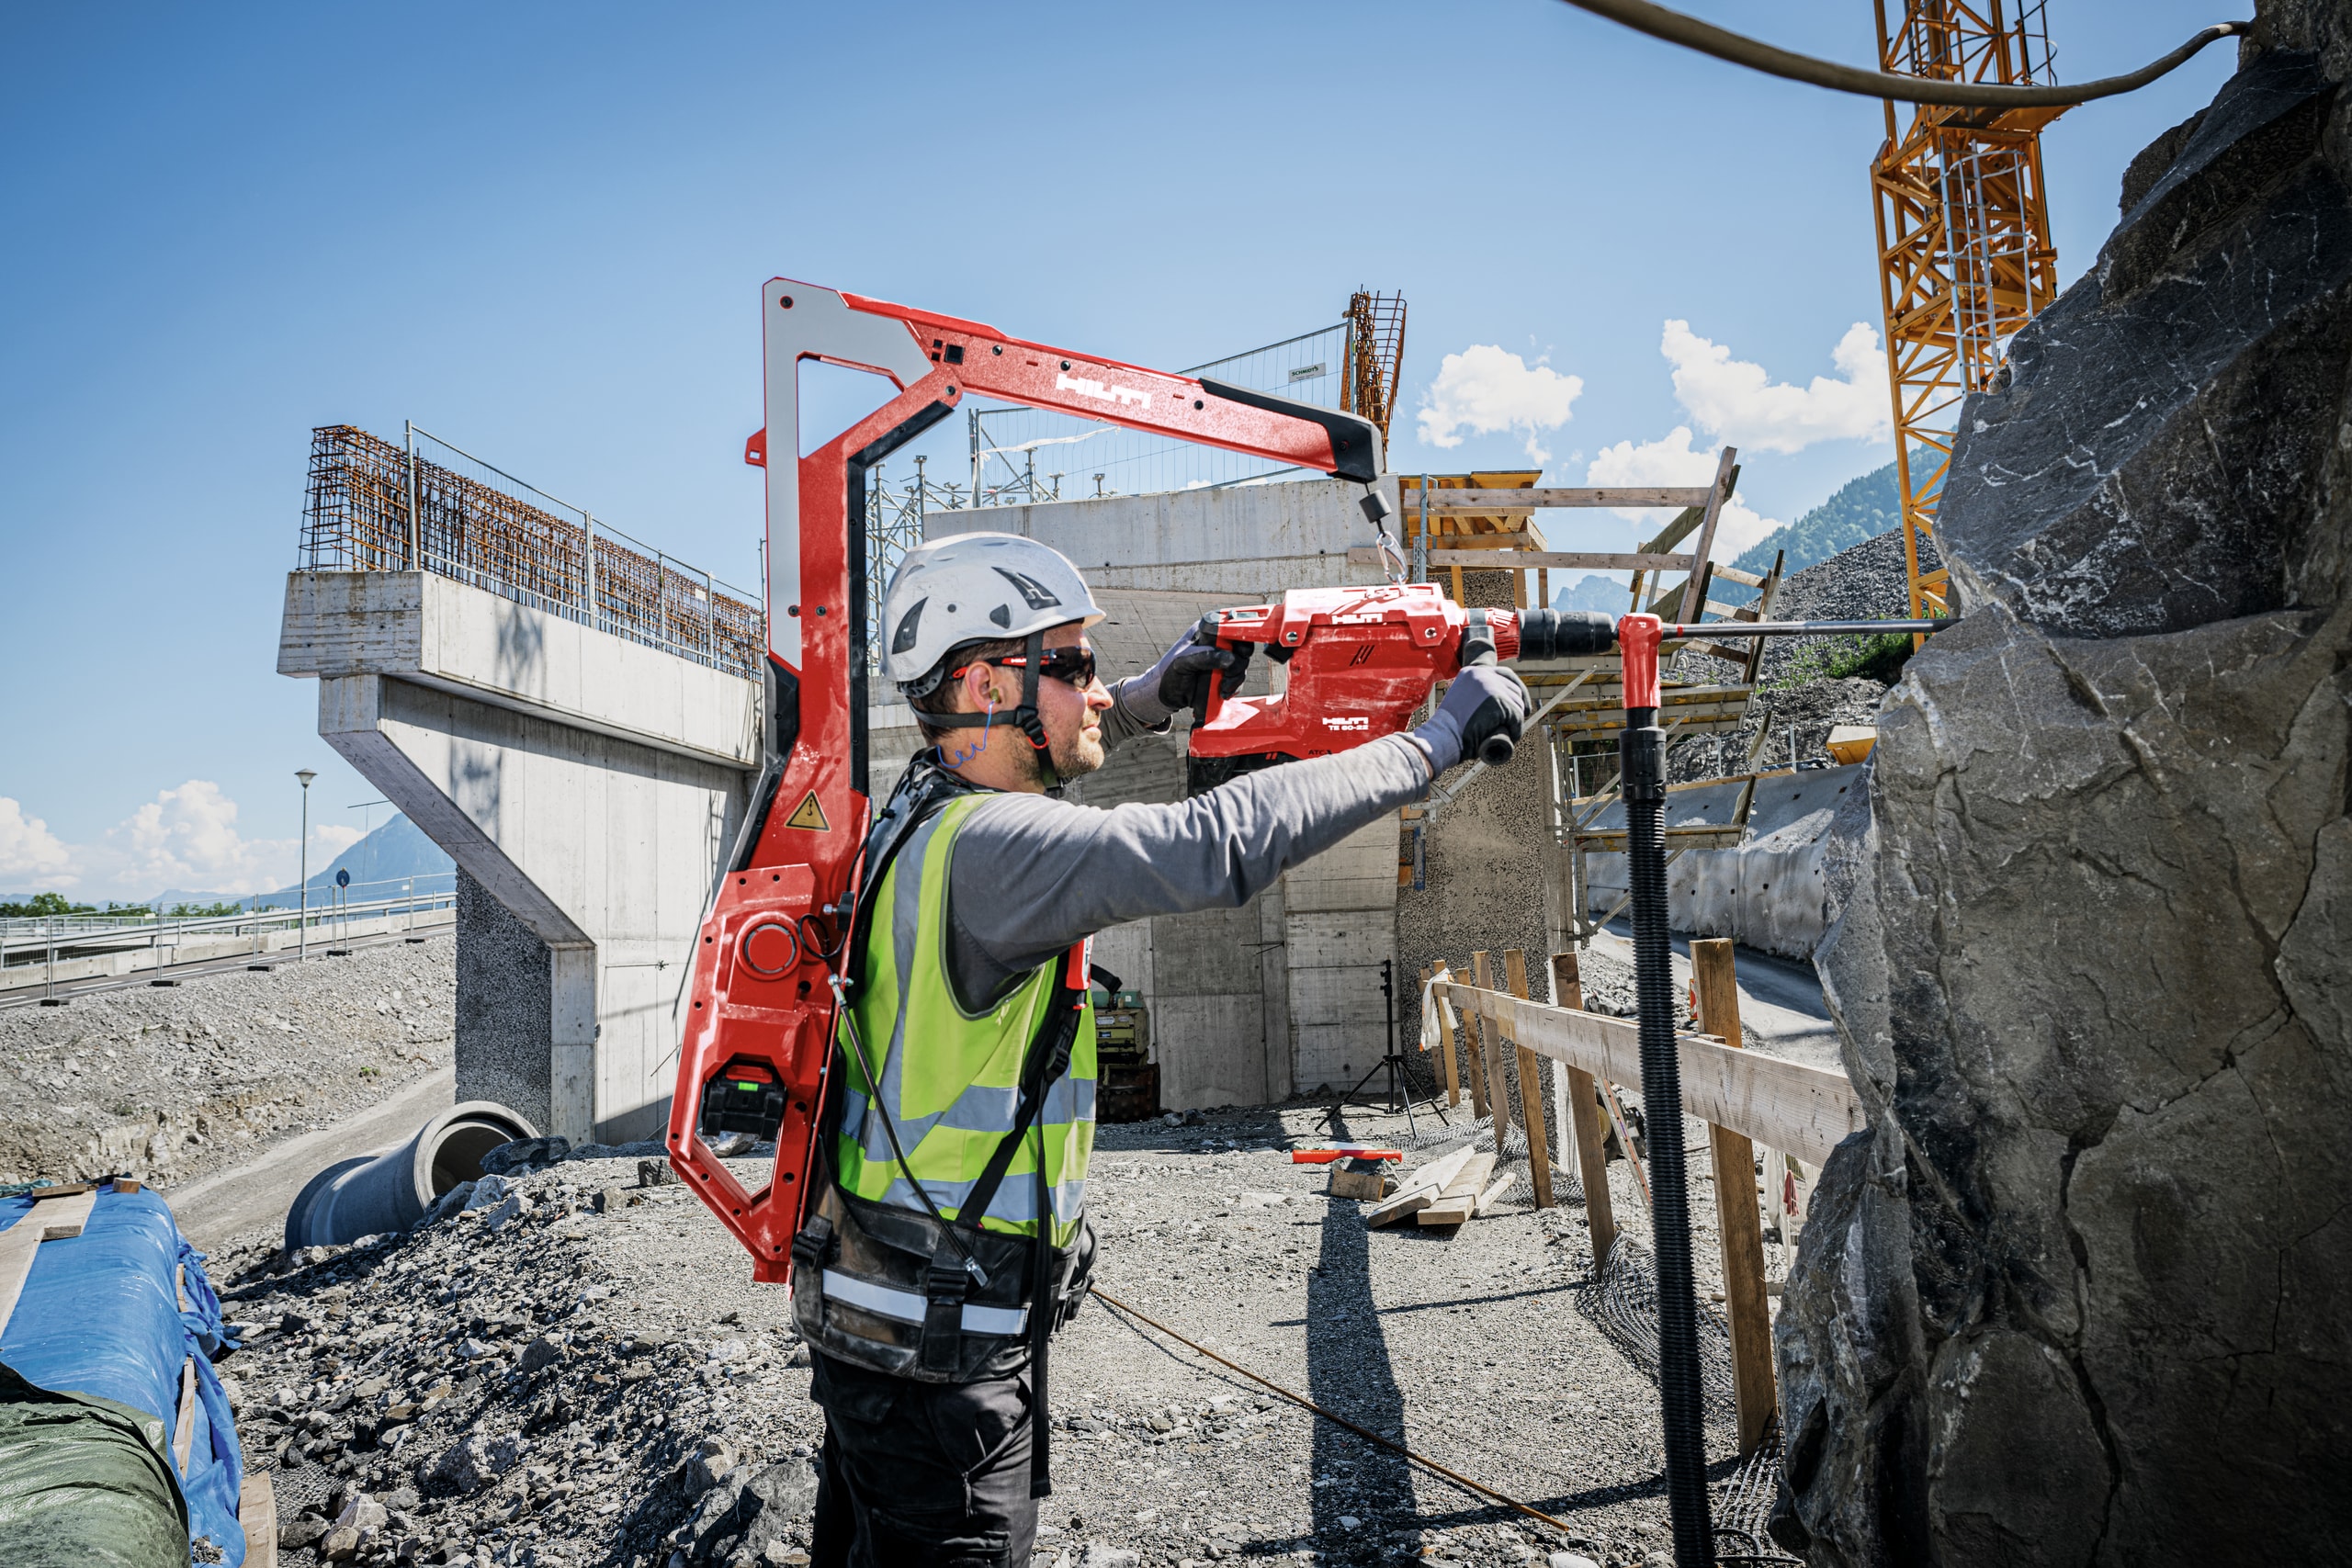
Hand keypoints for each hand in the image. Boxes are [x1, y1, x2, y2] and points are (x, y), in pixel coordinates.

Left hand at [1141, 625, 1254, 724]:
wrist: (1165, 695)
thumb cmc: (1168, 672)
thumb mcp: (1184, 662)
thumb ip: (1205, 657)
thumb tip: (1231, 658)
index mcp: (1206, 631)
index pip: (1230, 627)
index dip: (1241, 636)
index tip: (1240, 652)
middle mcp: (1216, 643)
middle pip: (1241, 647)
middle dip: (1238, 664)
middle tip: (1228, 676)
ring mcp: (1221, 659)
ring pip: (1241, 665)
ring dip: (1235, 679)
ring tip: (1223, 689)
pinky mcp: (1223, 675)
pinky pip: (1237, 679)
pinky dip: (1234, 687)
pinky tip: (1223, 692)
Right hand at [1412, 664, 1530, 773]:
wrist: (1442, 737)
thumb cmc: (1449, 728)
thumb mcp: (1461, 700)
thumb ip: (1476, 694)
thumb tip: (1496, 700)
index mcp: (1472, 671)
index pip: (1505, 673)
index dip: (1517, 689)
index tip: (1522, 705)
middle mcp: (1482, 674)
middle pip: (1514, 689)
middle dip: (1517, 708)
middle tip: (1512, 724)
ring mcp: (1491, 686)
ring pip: (1517, 704)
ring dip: (1515, 721)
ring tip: (1505, 733)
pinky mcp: (1499, 702)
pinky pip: (1517, 717)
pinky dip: (1516, 730)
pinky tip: (1509, 737)